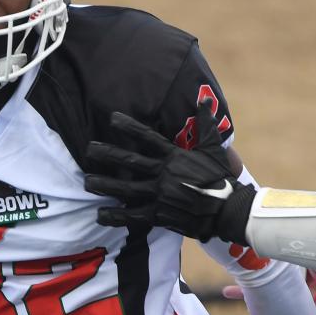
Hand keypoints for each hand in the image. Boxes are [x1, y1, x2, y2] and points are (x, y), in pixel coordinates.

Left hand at [84, 102, 254, 242]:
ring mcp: (160, 195)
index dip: (129, 127)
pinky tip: (100, 215)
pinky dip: (116, 216)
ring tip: (87, 183)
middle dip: (107, 155)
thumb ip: (206, 124)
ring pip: (126, 188)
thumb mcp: (215, 148)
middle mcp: (164, 174)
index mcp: (175, 156)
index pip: (148, 137)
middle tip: (88, 149)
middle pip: (130, 161)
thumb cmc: (221, 177)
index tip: (111, 119)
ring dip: (105, 185)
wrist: (228, 210)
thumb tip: (204, 99)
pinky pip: (133, 216)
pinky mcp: (159, 215)